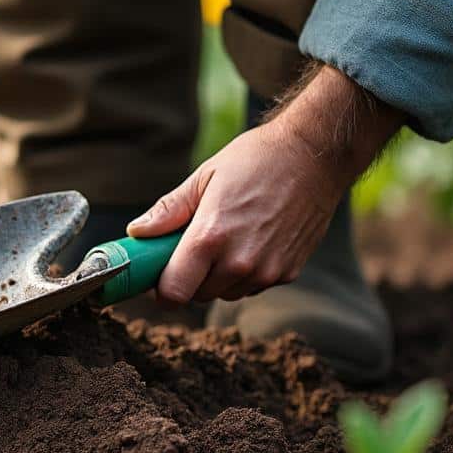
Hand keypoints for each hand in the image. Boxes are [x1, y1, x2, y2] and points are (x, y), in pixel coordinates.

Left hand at [127, 66, 401, 304]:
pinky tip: (252, 240)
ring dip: (218, 277)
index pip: (173, 293)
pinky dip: (245, 273)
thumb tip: (137, 232)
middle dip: (189, 277)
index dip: (161, 288)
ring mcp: (267, 271)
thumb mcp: (204, 178)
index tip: (159, 274)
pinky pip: (253, 286)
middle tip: (192, 247)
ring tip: (226, 237)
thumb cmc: (256, 160)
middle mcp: (239, 262)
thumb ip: (168, 211)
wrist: (316, 156)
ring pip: (226, 293)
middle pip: (198, 295)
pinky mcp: (288, 273)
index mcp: (210, 238)